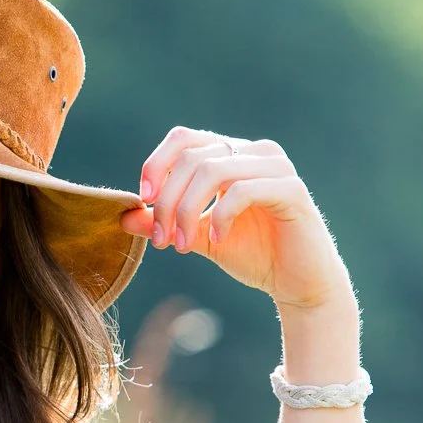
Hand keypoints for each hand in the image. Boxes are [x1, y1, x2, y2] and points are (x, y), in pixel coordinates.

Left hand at [119, 126, 353, 310]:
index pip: (184, 139)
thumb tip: (123, 216)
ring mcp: (275, 167)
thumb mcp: (198, 238)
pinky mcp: (291, 190)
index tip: (143, 201)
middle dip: (167, 200)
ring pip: (213, 170)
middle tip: (161, 239)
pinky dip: (220, 216)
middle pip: (192, 157)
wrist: (299, 284)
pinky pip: (242, 190)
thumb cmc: (254, 255)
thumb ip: (165, 223)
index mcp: (232, 154)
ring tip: (182, 245)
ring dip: (187, 211)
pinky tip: (218, 239)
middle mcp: (254, 152)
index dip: (156, 164)